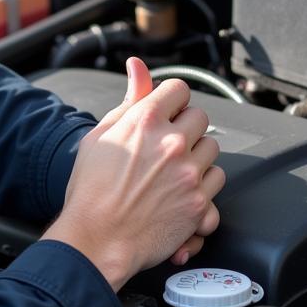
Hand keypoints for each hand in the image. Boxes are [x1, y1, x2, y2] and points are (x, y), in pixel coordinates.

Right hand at [43, 57, 224, 291]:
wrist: (96, 239)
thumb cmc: (90, 190)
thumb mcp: (101, 135)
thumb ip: (129, 99)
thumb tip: (138, 67)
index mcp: (145, 120)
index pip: (179, 89)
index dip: (172, 101)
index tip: (167, 113)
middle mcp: (172, 142)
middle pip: (200, 118)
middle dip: (186, 129)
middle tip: (167, 147)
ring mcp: (189, 174)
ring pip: (212, 150)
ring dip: (197, 158)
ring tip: (173, 173)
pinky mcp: (199, 203)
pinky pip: (216, 184)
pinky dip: (203, 189)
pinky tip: (181, 194)